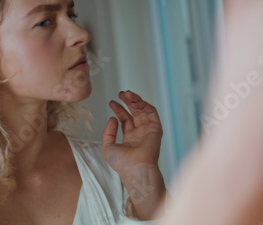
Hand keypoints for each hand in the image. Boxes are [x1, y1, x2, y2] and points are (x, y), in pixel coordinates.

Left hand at [101, 90, 165, 219]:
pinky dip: (144, 104)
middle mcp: (140, 133)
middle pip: (135, 112)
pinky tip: (134, 101)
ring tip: (126, 94)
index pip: (125, 119)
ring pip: (143, 110)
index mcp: (130, 137)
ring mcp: (148, 130)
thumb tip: (113, 118)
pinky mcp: (155, 128)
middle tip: (121, 93)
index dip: (119, 109)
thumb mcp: (107, 147)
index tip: (112, 102)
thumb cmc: (121, 163)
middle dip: (128, 101)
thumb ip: (108, 132)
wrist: (135, 169)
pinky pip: (151, 112)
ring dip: (135, 100)